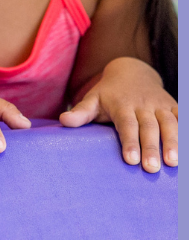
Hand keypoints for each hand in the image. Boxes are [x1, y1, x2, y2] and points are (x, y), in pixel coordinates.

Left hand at [60, 57, 177, 171]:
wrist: (131, 71)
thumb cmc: (109, 93)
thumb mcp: (93, 99)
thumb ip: (80, 112)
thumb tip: (62, 121)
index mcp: (122, 105)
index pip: (126, 125)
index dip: (129, 142)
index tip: (130, 160)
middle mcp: (142, 105)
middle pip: (148, 127)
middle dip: (150, 147)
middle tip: (151, 169)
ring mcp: (160, 105)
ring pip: (169, 123)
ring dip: (173, 142)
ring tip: (173, 163)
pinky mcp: (173, 106)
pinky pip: (182, 117)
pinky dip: (186, 131)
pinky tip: (187, 148)